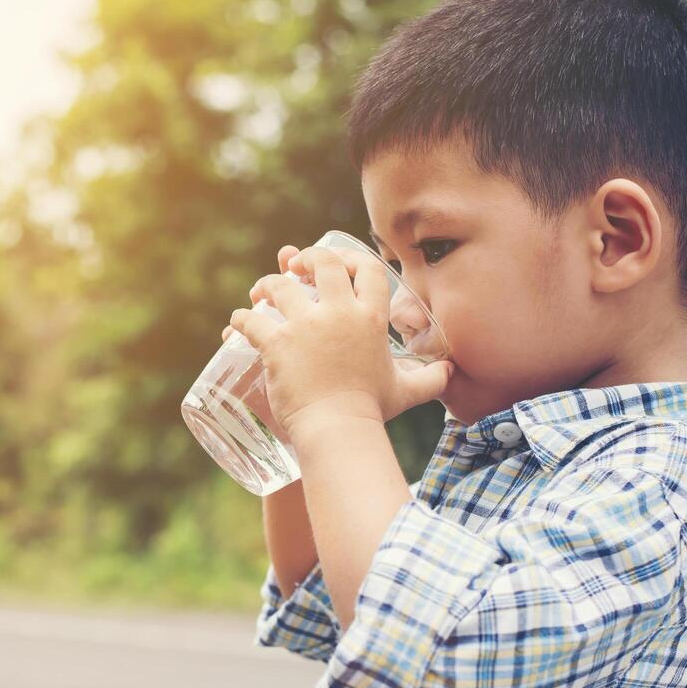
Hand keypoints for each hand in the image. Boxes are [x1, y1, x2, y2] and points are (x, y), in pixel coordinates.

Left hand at [228, 245, 453, 439]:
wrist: (338, 429)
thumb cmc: (371, 410)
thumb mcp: (407, 391)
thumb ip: (431, 379)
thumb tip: (451, 372)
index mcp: (370, 318)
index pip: (366, 269)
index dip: (349, 258)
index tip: (335, 263)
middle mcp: (339, 313)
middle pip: (321, 264)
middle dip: (306, 258)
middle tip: (293, 266)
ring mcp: (305, 326)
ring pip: (278, 286)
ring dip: (267, 284)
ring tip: (261, 293)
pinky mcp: (276, 343)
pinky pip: (249, 320)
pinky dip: (239, 320)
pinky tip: (235, 324)